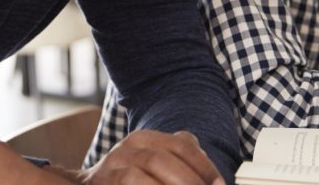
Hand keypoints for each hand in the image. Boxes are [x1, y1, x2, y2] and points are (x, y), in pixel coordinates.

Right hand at [78, 130, 222, 184]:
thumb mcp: (154, 163)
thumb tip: (216, 181)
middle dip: (189, 183)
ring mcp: (111, 167)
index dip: (204, 167)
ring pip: (139, 177)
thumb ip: (181, 162)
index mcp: (146, 139)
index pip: (181, 145)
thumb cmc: (131, 180)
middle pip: (163, 160)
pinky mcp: (102, 183)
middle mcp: (127, 149)